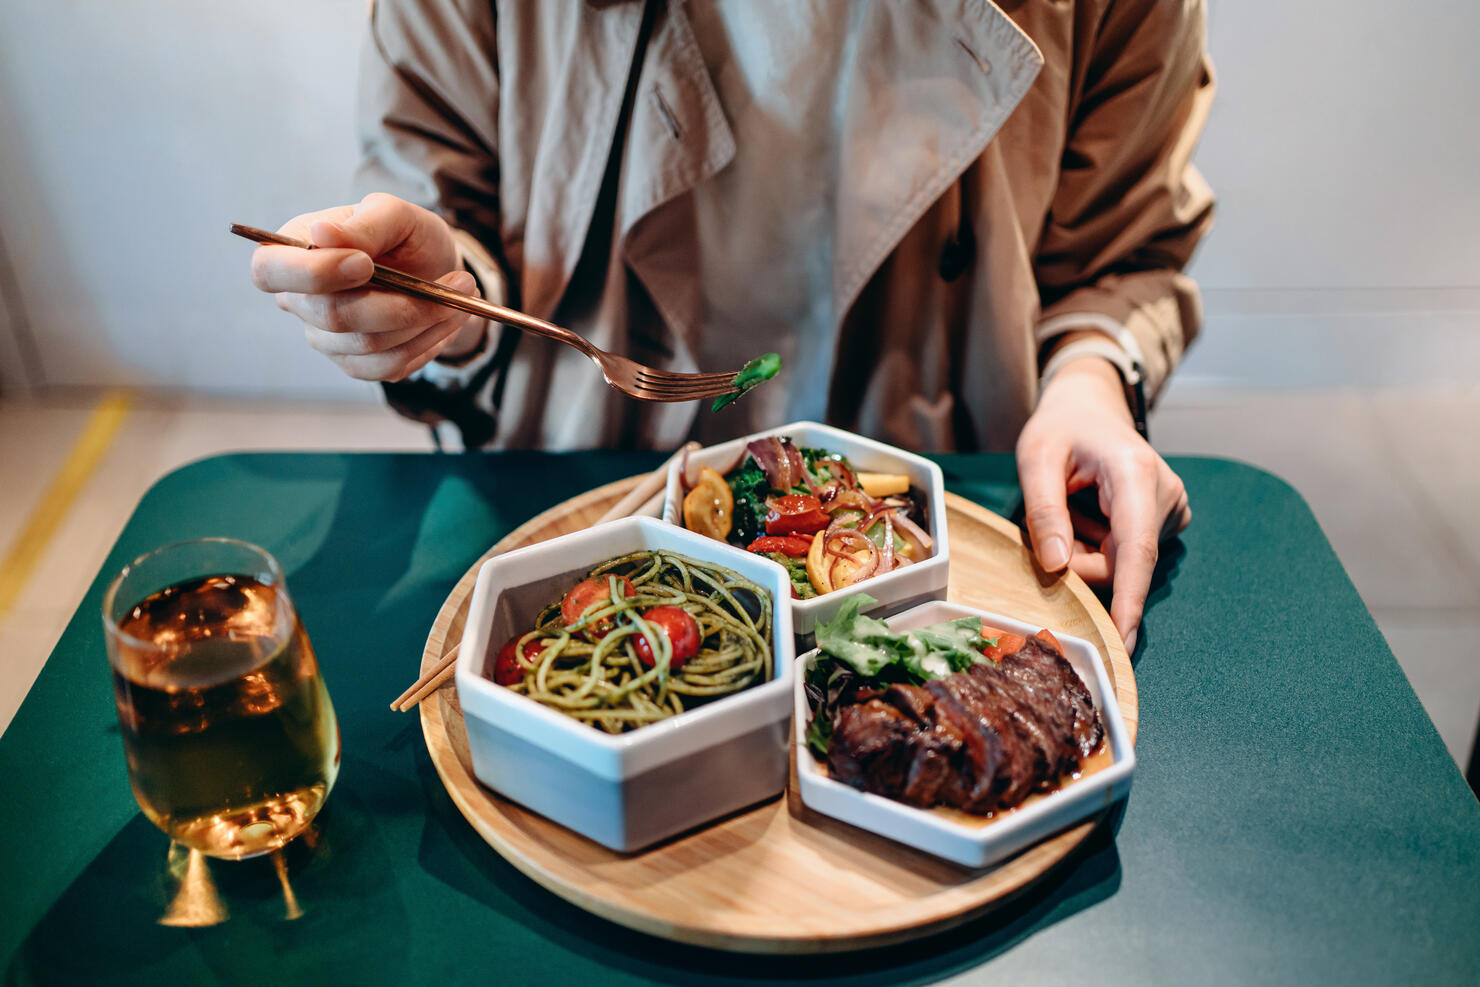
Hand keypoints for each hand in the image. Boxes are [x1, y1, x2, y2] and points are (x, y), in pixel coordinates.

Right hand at [249, 192, 487, 380]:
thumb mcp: (396, 214)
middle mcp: (300, 299)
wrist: (436, 270)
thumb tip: (321, 233)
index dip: (312, 274)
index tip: (365, 264)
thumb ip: (364, 224)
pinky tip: (446, 319)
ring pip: (368, 346)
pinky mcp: (354, 363)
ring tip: (462, 294)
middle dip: (398, 304)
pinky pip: (387, 367)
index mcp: (294, 250)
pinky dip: (427, 343)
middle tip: (457, 282)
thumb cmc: (407, 237)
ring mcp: (324, 337)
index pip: (269, 271)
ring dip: (425, 322)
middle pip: (331, 316)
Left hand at [1016, 356, 1190, 651]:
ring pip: (1121, 565)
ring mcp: (1171, 510)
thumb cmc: (1061, 427)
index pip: (1135, 552)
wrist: (1090, 406)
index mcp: (1137, 475)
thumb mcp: (1036, 458)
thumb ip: (1043, 510)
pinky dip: (1097, 547)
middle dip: (1078, 564)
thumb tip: (1055, 566)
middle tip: (1048, 530)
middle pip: (1121, 565)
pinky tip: (1087, 515)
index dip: (1128, 600)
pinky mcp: (1166, 521)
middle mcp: (1166, 495)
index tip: (1124, 642)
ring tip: (1071, 511)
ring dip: (1085, 554)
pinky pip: (1125, 557)